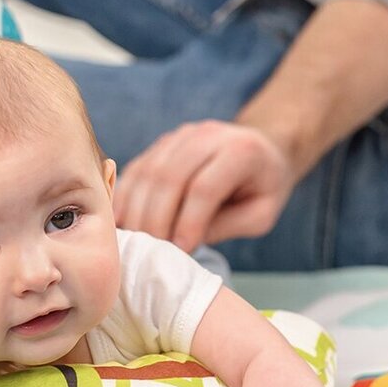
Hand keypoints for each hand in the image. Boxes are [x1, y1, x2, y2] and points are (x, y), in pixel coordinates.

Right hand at [113, 120, 295, 250]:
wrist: (261, 150)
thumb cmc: (263, 188)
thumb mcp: (261, 215)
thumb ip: (226, 226)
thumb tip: (181, 243)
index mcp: (241, 151)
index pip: (205, 187)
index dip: (188, 221)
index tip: (180, 250)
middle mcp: (208, 135)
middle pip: (170, 176)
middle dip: (156, 219)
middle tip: (152, 252)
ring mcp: (182, 135)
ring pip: (148, 171)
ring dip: (137, 210)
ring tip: (136, 242)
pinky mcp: (163, 143)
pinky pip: (137, 169)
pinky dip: (126, 197)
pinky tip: (124, 223)